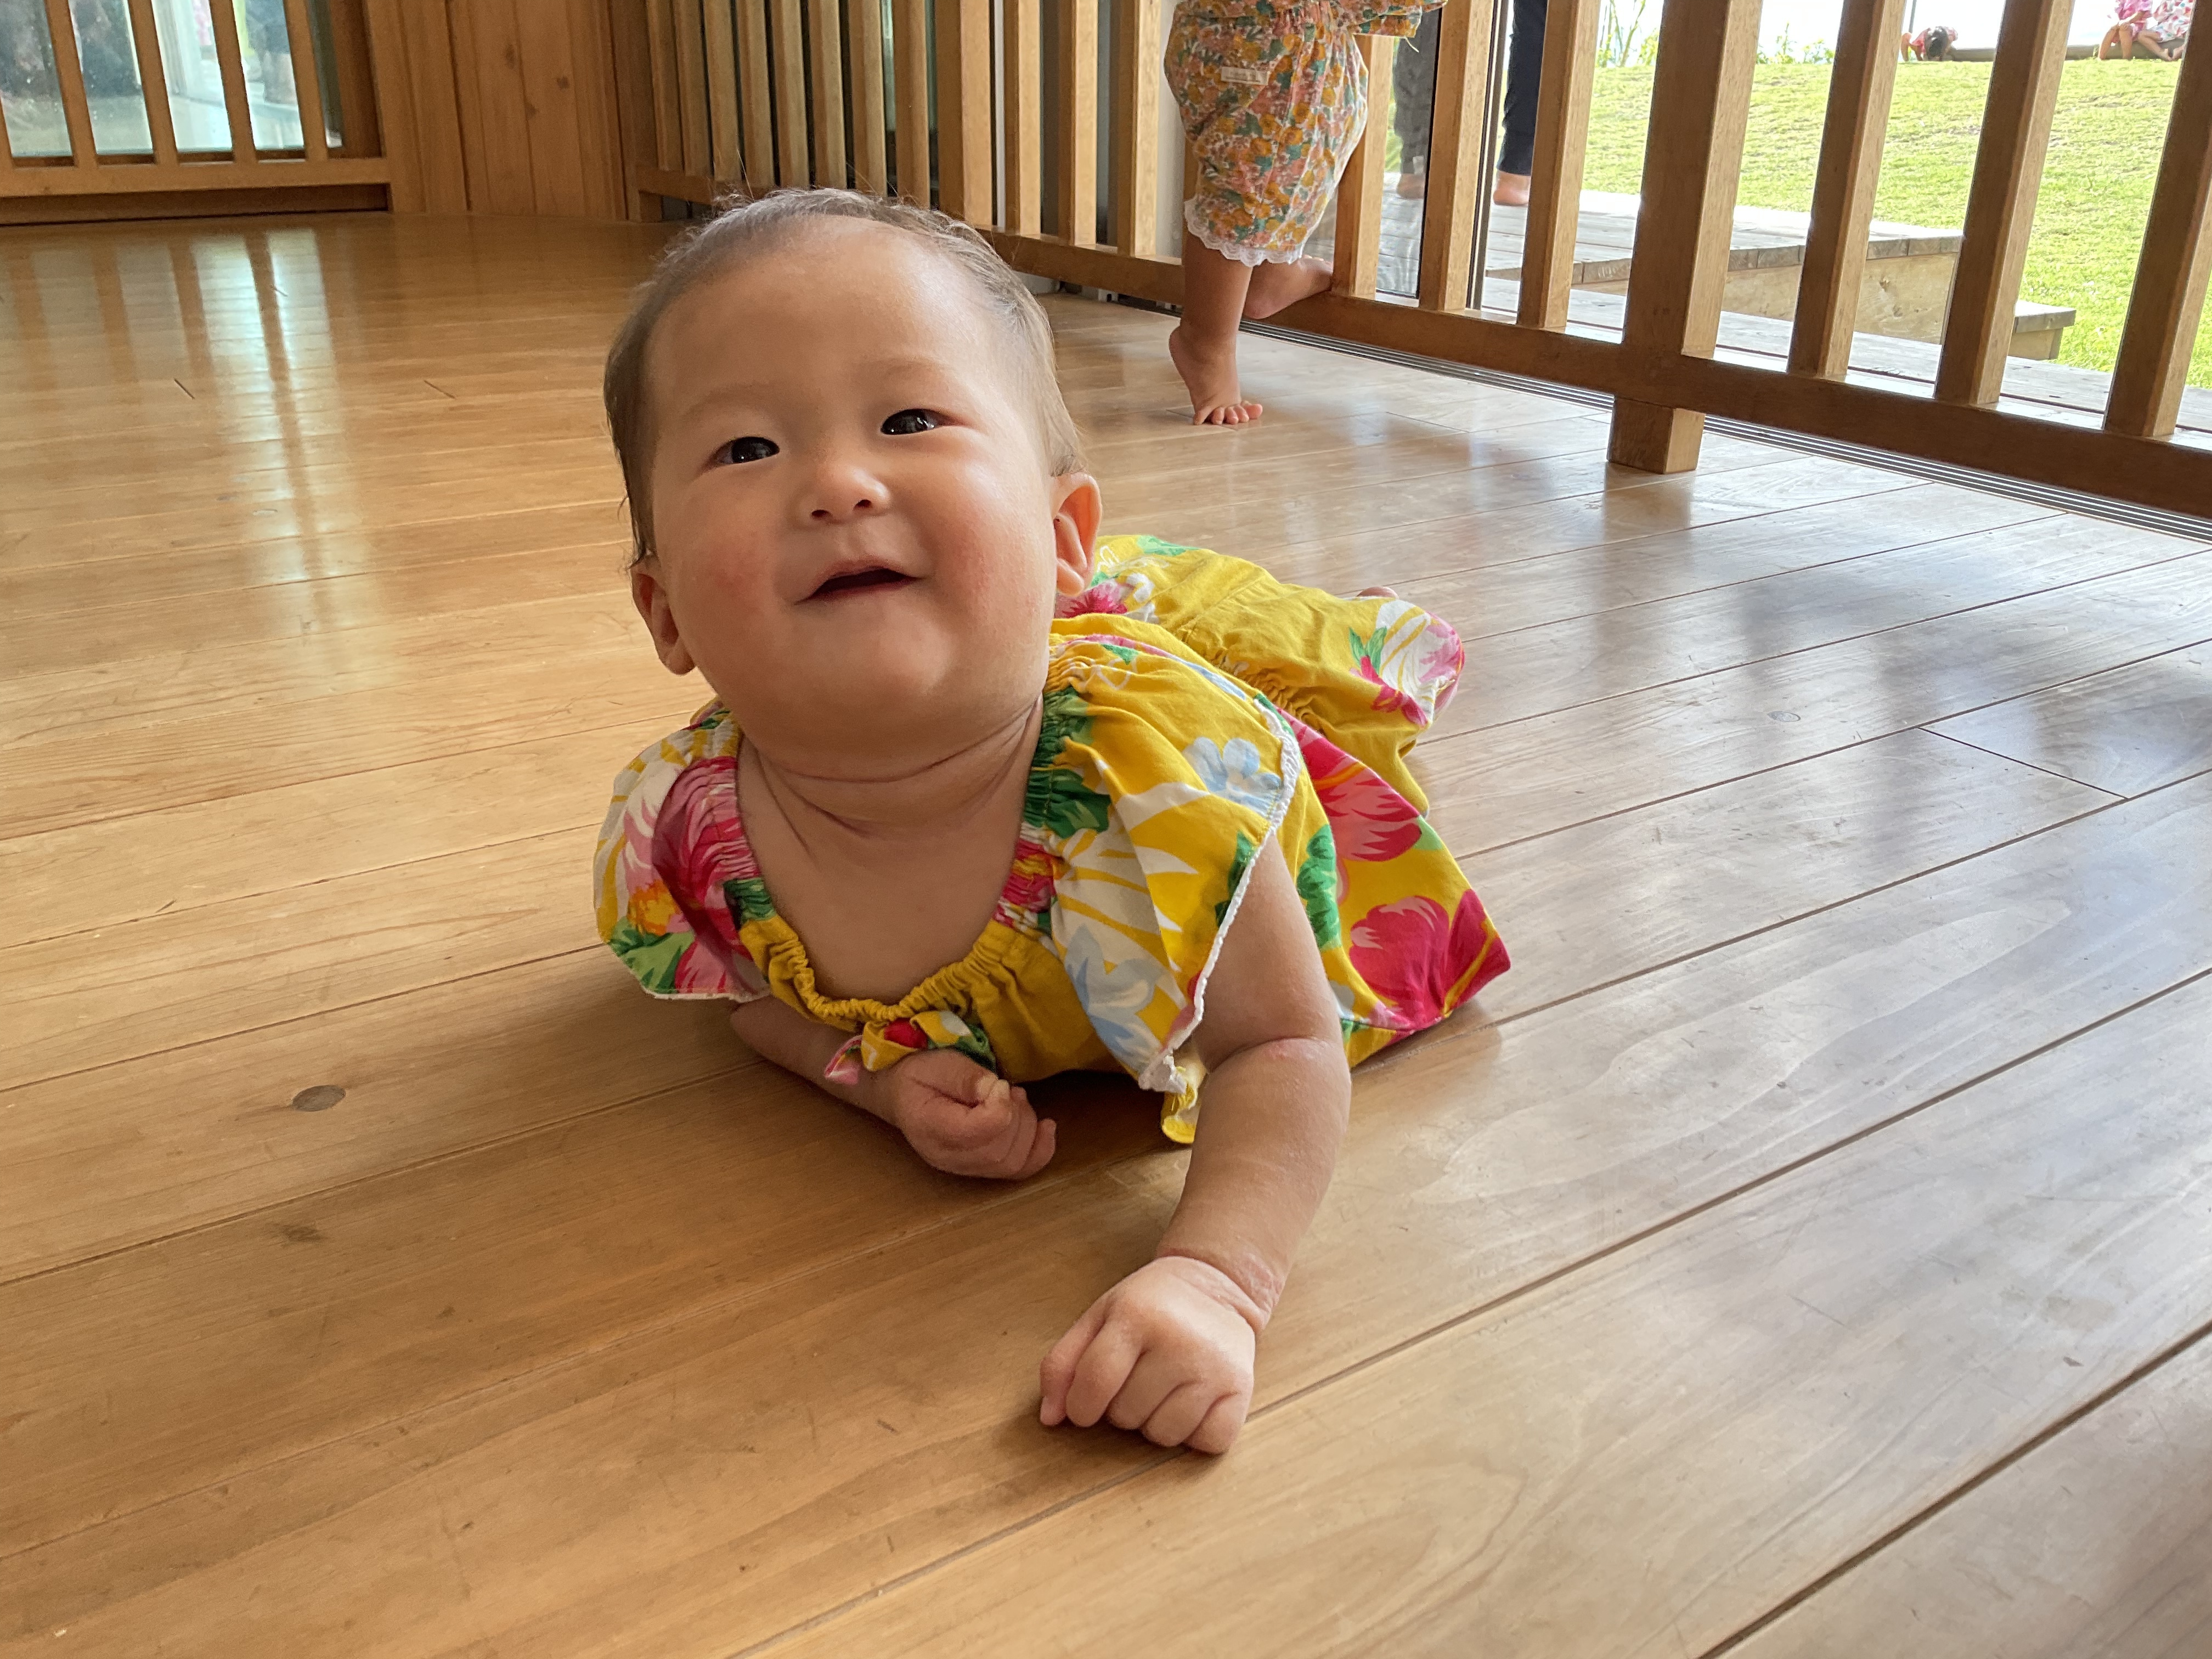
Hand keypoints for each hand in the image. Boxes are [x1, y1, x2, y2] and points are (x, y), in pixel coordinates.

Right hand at [870, 1049, 1055, 1179]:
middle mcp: (946, 1157)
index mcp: (930, 1128)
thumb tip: (997, 1090)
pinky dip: (1039, 1151)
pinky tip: (1045, 1129)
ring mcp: (962, 1167)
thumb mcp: (937, 1063)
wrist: (901, 1093)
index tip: (999, 1084)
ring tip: (1018, 1100)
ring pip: (1010, 1163)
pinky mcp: (978, 1167)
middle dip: (1018, 1118)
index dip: (1001, 1107)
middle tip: (1012, 1090)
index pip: (978, 1132)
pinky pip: (1016, 1171)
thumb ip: (965, 1077)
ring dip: (1028, 1129)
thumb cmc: (918, 1074)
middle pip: (999, 1153)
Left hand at [1038, 1255, 1262, 1452]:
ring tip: (1165, 1389)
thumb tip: (1050, 1419)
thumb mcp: (1099, 1317)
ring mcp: (1214, 1367)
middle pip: (1126, 1415)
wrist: (1216, 1286)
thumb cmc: (1149, 1307)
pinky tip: (1193, 1402)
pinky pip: (1206, 1442)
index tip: (1085, 1405)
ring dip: (1155, 1423)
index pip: (1094, 1384)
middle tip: (1138, 1378)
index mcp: (1137, 1316)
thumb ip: (1064, 1363)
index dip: (1080, 1407)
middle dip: (1121, 1407)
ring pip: (1163, 1436)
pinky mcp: (1241, 1389)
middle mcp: (1179, 1341)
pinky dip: (1195, 1434)